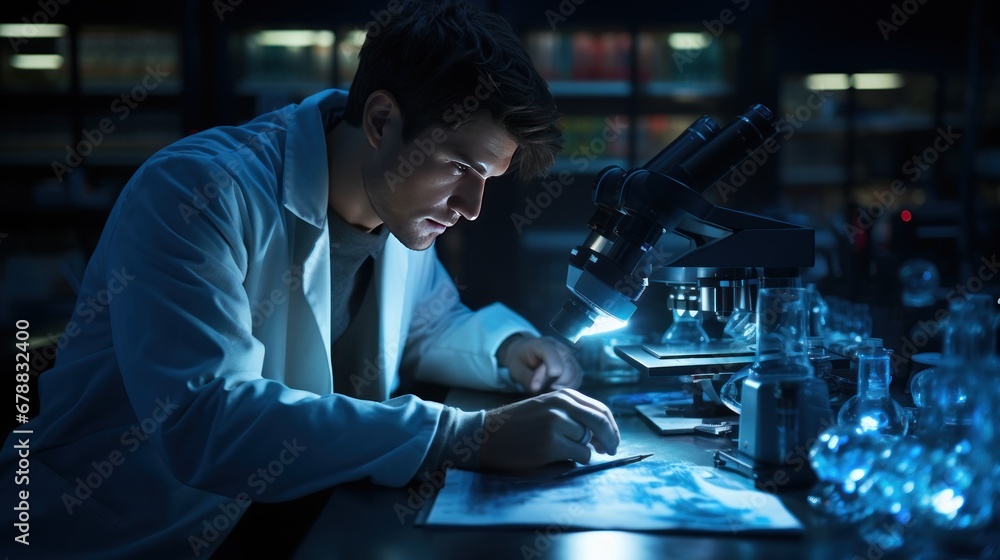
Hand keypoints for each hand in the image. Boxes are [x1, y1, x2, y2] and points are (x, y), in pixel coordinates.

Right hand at [479, 388, 620, 470]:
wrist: (484, 435)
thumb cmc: (515, 425)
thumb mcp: (544, 407)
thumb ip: (571, 412)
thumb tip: (600, 433)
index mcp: (562, 395)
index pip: (600, 409)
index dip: (611, 426)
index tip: (612, 439)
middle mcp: (561, 405)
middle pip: (601, 422)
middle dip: (611, 439)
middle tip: (610, 450)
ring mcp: (557, 423)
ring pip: (589, 442)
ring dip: (584, 451)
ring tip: (566, 452)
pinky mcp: (552, 443)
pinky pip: (580, 455)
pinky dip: (575, 460)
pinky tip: (558, 457)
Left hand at [500, 335, 582, 393]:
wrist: (525, 350)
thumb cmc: (520, 360)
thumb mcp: (515, 368)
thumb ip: (526, 377)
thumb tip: (536, 388)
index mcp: (543, 344)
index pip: (553, 359)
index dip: (546, 375)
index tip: (536, 387)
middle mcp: (560, 348)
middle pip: (568, 370)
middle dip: (555, 384)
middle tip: (543, 387)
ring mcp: (569, 355)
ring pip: (575, 375)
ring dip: (563, 386)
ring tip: (549, 386)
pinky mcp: (574, 364)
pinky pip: (578, 378)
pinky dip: (569, 386)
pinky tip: (557, 386)